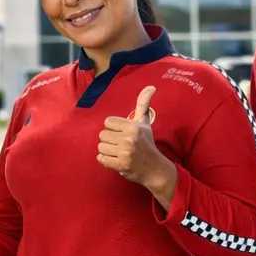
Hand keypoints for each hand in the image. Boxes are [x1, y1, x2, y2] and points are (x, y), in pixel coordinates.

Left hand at [97, 86, 177, 209]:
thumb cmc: (146, 143)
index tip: (121, 134)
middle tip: (120, 145)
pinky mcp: (121, 165)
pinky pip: (101, 159)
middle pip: (102, 135)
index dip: (112, 129)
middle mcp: (129, 138)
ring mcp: (125, 152)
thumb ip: (143, 104)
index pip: (107, 122)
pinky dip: (105, 160)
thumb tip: (151, 87)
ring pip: (101, 147)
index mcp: (133, 126)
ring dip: (107, 151)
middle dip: (109, 140)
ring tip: (117, 152)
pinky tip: (114, 160)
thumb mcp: (145, 123)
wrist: (154, 168)